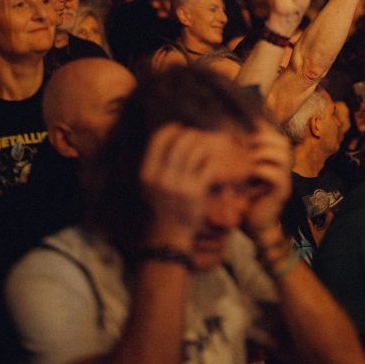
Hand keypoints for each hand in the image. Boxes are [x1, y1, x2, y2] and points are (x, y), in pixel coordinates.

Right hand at [139, 124, 222, 250]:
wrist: (169, 235)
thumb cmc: (163, 205)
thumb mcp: (151, 185)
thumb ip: (157, 162)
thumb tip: (172, 133)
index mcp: (148, 173)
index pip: (159, 138)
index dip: (172, 129)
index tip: (180, 128)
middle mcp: (161, 177)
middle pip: (181, 141)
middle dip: (193, 135)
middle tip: (199, 139)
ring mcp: (178, 185)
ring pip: (197, 150)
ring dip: (206, 148)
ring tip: (208, 152)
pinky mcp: (195, 191)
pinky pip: (210, 166)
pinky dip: (216, 163)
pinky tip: (215, 167)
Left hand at [243, 121, 292, 237]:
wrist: (253, 226)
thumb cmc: (242, 197)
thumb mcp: (240, 172)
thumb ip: (239, 156)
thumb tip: (223, 134)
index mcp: (275, 160)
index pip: (274, 134)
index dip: (260, 128)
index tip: (239, 129)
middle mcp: (283, 167)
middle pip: (283, 142)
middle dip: (262, 139)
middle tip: (243, 146)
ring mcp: (285, 180)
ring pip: (282, 156)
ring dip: (262, 154)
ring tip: (246, 161)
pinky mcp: (282, 193)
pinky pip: (276, 176)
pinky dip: (259, 173)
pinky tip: (244, 179)